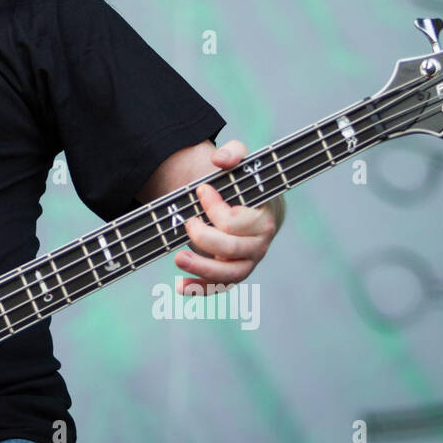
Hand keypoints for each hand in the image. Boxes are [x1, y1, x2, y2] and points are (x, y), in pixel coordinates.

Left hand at [174, 140, 282, 293]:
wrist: (244, 199)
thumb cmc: (242, 180)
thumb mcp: (240, 160)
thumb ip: (233, 153)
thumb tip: (220, 161)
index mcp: (265, 216)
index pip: (237, 221)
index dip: (215, 208)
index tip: (201, 190)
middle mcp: (260, 242)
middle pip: (232, 248)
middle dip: (205, 236)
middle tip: (188, 221)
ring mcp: (248, 260)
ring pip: (228, 273)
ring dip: (202, 267)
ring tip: (177, 258)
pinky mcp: (235, 271)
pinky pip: (220, 287)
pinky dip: (200, 289)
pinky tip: (178, 287)